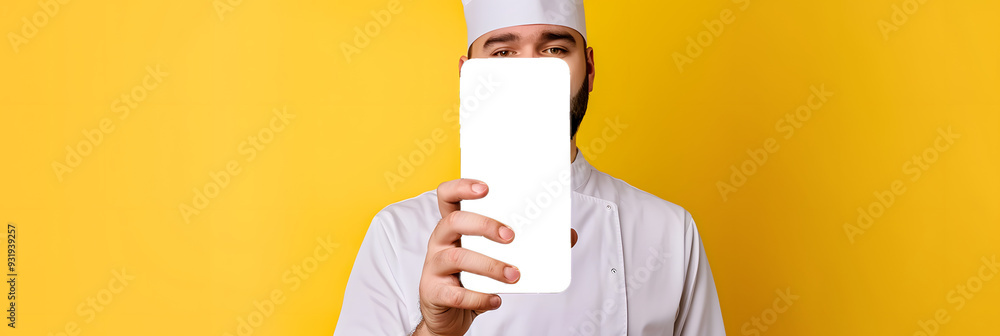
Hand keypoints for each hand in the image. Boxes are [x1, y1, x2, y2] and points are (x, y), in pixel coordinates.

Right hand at [414, 179, 578, 335]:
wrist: (451, 314)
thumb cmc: (475, 277)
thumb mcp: (498, 256)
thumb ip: (528, 242)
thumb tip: (569, 235)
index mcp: (455, 226)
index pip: (448, 196)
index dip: (461, 186)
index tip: (485, 188)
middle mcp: (441, 241)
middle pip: (454, 221)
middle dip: (484, 225)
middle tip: (511, 236)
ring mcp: (434, 266)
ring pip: (457, 257)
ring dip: (489, 265)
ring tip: (513, 275)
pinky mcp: (434, 292)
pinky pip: (456, 293)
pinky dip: (479, 297)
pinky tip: (496, 299)